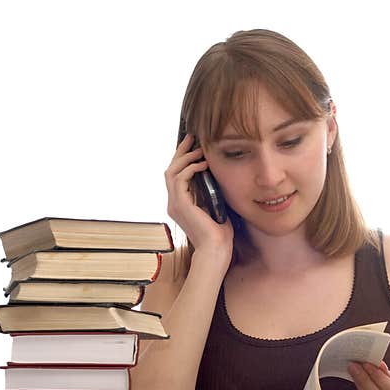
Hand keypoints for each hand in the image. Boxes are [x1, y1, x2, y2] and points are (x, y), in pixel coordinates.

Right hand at [165, 133, 233, 261]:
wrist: (216, 251)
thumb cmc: (219, 235)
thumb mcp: (216, 208)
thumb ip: (213, 194)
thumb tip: (220, 177)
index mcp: (181, 204)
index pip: (176, 176)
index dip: (183, 160)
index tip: (194, 147)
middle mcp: (174, 203)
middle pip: (170, 170)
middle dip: (180, 152)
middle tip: (191, 138)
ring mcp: (175, 204)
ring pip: (172, 172)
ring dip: (185, 158)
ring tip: (199, 149)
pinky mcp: (180, 205)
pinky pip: (180, 179)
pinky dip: (190, 169)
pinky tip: (203, 165)